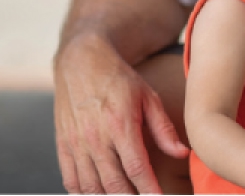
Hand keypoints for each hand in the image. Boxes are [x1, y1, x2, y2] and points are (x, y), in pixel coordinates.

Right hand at [53, 32, 188, 193]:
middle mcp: (95, 137)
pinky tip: (98, 195)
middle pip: (113, 184)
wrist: (80, 61)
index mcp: (120, 124)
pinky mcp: (62, 145)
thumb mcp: (147, 96)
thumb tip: (182, 153)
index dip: (149, 190)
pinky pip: (71, 180)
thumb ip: (163, 128)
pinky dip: (83, 194)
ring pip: (91, 187)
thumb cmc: (118, 78)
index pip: (136, 168)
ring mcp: (76, 143)